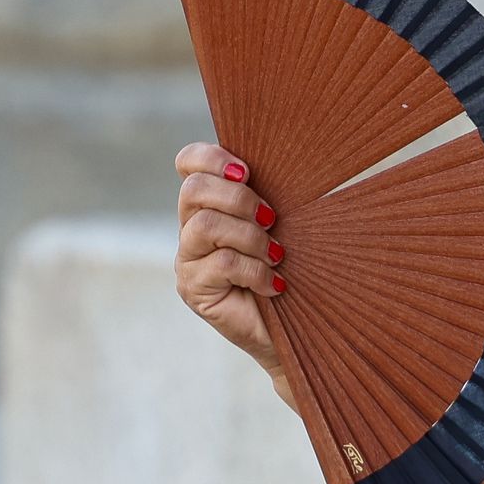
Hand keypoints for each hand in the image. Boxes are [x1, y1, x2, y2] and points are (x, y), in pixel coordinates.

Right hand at [174, 142, 287, 381]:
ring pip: (206, 224)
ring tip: (276, 255)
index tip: (247, 171)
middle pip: (194, 189)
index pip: (188, 162)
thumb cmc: (292, 266)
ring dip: (250, 237)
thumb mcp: (279, 223)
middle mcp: (191, 227)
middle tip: (271, 218)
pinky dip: (255, 270)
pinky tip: (273, 284)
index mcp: (210, 203)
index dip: (211, 157)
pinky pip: (221, 263)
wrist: (295, 326)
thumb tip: (286, 158)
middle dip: (239, 198)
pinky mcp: (193, 289)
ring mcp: (187, 259)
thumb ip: (266, 194)